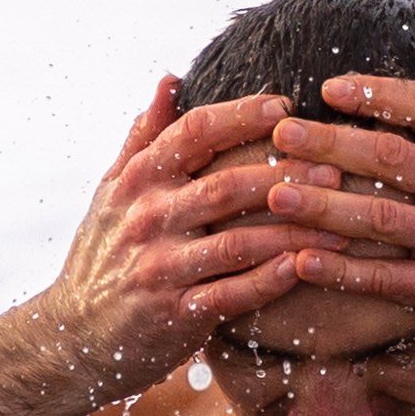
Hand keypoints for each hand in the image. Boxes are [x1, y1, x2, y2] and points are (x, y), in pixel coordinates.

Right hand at [33, 79, 344, 398]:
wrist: (73, 335)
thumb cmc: (104, 255)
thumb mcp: (111, 191)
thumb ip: (144, 137)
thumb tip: (170, 80)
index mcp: (138, 181)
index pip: (194, 133)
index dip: (242, 115)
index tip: (287, 106)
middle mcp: (147, 218)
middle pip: (226, 186)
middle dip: (286, 176)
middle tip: (336, 167)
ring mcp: (160, 268)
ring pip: (238, 242)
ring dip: (293, 232)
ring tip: (340, 225)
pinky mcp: (175, 315)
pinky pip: (231, 294)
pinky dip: (269, 281)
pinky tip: (304, 268)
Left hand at [260, 65, 414, 371]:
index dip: (374, 93)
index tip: (328, 89)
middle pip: (391, 156)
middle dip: (328, 142)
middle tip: (280, 134)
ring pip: (380, 217)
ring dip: (322, 205)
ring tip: (275, 194)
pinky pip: (386, 279)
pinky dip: (342, 270)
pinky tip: (301, 262)